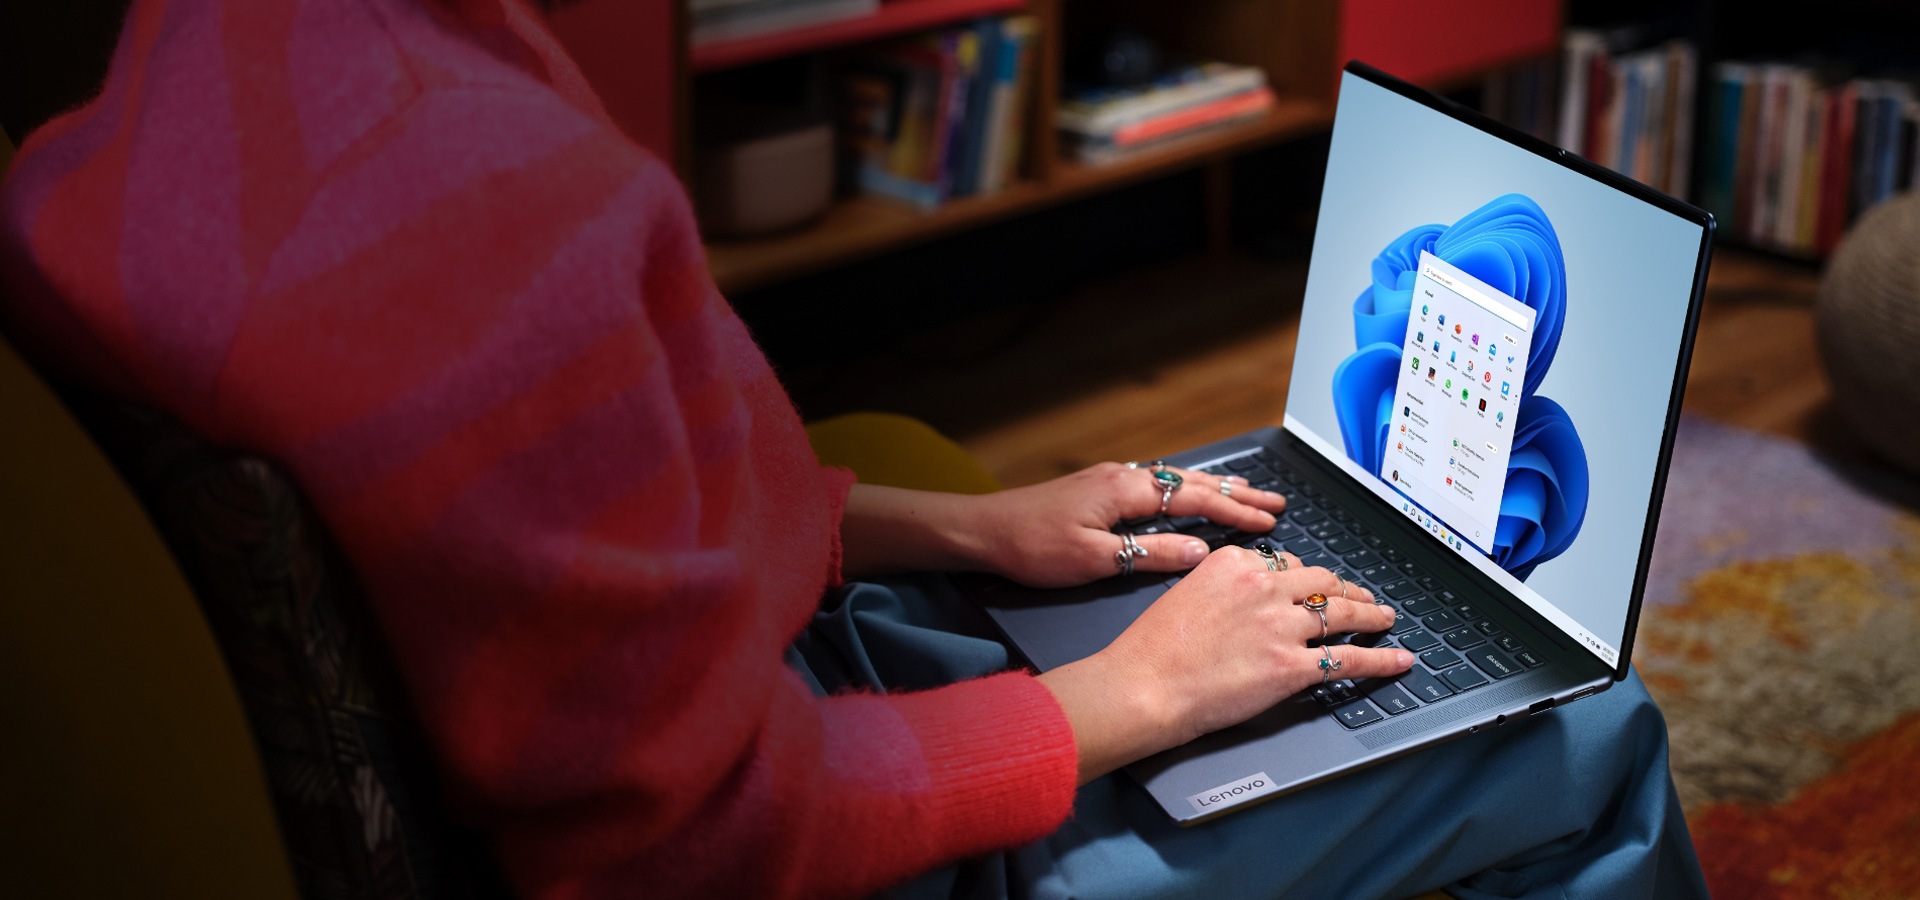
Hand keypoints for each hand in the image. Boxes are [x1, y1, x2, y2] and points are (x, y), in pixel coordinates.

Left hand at [969, 461, 1286, 587]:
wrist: (982, 531)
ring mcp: (1110, 480)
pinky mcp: (1098, 489)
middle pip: (1192, 483)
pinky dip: (1184, 491)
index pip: (1195, 498)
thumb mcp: (1096, 560)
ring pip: (1175, 481)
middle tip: (1275, 501)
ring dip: (1214, 488)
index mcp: (1126, 490)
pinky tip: (1189, 496)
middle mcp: (1122, 476)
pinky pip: (1156, 485)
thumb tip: (1201, 553)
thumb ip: (1152, 554)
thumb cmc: (1030, 547)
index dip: (1236, 511)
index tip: (1269, 521)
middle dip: (1237, 493)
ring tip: (1247, 493)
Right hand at [1037, 547, 1413, 782]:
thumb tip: (1246, 600)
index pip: (1284, 562)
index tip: (1312, 583)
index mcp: (1234, 564)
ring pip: (1343, 613)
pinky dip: (1380, 660)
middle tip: (1360, 596)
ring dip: (1370, 615)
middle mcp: (1264, 587)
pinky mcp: (1292, 666)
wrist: (1145, 684)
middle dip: (1346, 588)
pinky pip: (1348, 659)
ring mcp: (1282, 626)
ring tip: (1384, 618)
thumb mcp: (1185, 595)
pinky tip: (1397, 659)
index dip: (1304, 576)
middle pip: (1321, 581)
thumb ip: (1222, 589)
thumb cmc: (1152, 650)